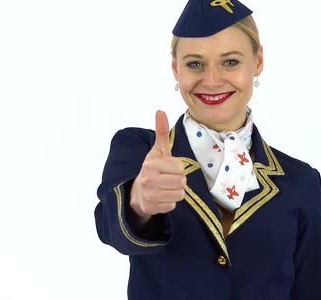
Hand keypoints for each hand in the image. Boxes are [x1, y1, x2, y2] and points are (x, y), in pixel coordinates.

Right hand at [129, 110, 185, 224]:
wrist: (137, 192)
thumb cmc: (153, 168)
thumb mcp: (158, 151)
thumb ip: (161, 132)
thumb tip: (160, 111)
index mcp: (151, 163)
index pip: (180, 167)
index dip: (178, 168)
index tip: (168, 168)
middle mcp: (148, 179)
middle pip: (182, 182)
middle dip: (178, 181)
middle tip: (168, 179)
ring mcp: (149, 195)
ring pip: (180, 194)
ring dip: (176, 192)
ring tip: (165, 188)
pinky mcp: (151, 208)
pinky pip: (173, 205)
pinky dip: (170, 202)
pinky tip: (161, 197)